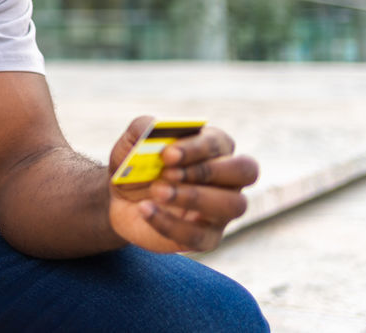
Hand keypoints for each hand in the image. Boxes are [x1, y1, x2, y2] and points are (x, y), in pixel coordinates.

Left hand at [106, 116, 258, 253]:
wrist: (119, 200)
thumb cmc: (135, 165)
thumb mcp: (131, 144)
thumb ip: (141, 129)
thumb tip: (151, 126)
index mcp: (214, 148)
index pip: (220, 143)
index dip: (196, 148)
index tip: (167, 154)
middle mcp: (227, 179)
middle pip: (246, 171)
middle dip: (208, 170)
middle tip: (169, 173)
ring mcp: (221, 211)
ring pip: (233, 205)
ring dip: (194, 197)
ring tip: (157, 191)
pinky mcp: (206, 238)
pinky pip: (199, 236)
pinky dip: (169, 224)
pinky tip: (144, 209)